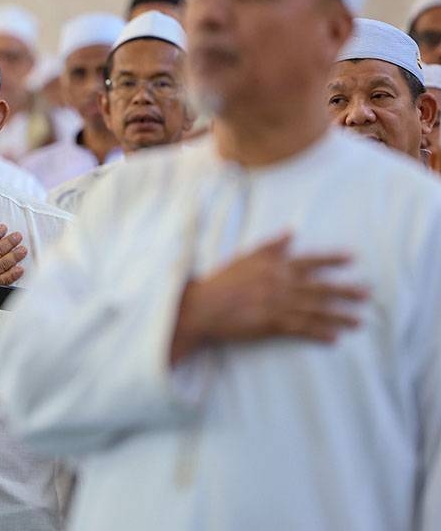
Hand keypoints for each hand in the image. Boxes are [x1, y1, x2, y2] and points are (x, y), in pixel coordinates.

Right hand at [170, 234, 366, 363]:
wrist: (203, 306)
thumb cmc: (222, 281)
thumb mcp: (245, 257)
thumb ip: (271, 245)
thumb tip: (291, 232)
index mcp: (274, 266)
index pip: (309, 261)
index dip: (331, 260)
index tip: (352, 259)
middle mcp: (280, 284)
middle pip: (319, 287)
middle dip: (345, 291)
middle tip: (367, 294)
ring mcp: (277, 305)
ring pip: (314, 310)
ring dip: (338, 315)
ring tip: (358, 321)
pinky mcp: (271, 324)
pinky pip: (300, 329)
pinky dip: (318, 333)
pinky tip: (334, 338)